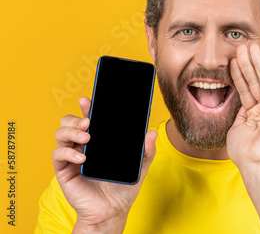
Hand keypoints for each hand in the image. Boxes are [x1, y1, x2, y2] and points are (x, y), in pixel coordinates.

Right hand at [52, 97, 156, 231]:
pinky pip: (58, 155)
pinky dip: (68, 154)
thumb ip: (146, 150)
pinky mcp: (64, 170)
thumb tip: (151, 133)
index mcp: (100, 139)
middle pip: (70, 121)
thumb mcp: (139, 166)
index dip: (87, 107)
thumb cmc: (123, 186)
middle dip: (76, 118)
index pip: (90, 117)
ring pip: (61, 133)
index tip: (88, 100)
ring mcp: (72, 156)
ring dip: (71, 132)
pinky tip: (82, 159)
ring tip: (86, 138)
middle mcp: (84, 144)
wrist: (112, 210)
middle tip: (88, 122)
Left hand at [227, 44, 259, 167]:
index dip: (239, 74)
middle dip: (248, 64)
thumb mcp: (237, 128)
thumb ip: (239, 113)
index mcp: (254, 115)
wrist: (257, 162)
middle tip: (242, 46)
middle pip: (256, 82)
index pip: (246, 89)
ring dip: (258, 63)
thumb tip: (237, 101)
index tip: (233, 59)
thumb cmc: (245, 151)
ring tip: (251, 47)